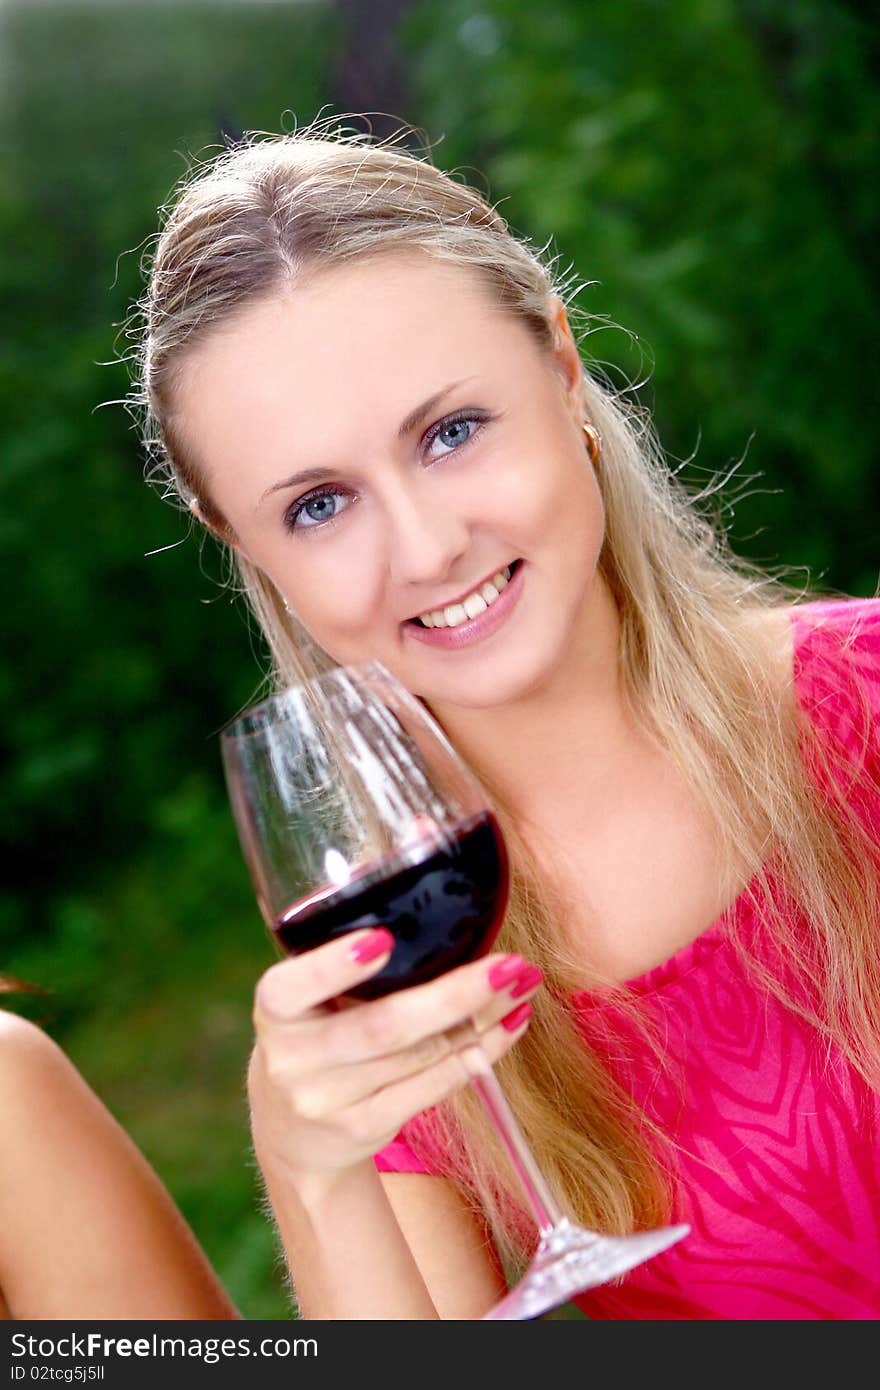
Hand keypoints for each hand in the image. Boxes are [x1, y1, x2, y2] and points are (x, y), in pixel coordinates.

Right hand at [247, 929, 541, 1186]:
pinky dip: (481, 1051)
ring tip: (521, 985)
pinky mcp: (367, 1128)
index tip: (381, 940)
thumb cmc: (312, 1036)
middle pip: (381, 1028)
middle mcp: (294, 1061)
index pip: (291, 988)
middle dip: (453, 995)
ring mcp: (330, 1102)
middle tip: (507, 964)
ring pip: (420, 1055)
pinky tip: (510, 1023)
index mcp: (274, 1011)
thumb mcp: (304, 1000)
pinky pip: (436, 1085)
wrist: (292, 1133)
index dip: (334, 967)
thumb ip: (344, 966)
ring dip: (482, 1018)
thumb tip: (443, 916)